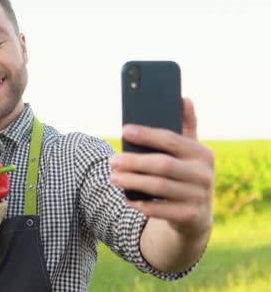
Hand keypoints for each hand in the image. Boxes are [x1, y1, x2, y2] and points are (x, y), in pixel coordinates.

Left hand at [110, 98, 214, 237]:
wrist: (196, 216)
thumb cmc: (185, 175)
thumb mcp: (189, 152)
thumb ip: (186, 126)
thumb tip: (184, 99)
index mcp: (202, 154)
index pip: (171, 140)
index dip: (147, 134)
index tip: (125, 130)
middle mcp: (204, 175)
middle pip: (162, 165)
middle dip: (134, 162)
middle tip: (112, 161)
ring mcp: (199, 197)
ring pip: (159, 187)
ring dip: (132, 181)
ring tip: (113, 178)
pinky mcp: (190, 217)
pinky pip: (160, 209)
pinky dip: (141, 204)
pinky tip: (127, 199)